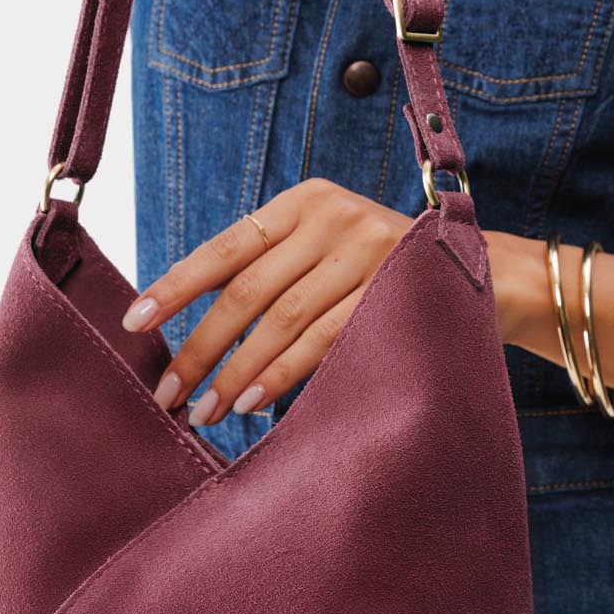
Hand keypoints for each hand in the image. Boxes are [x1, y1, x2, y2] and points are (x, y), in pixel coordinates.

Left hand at [121, 177, 412, 424]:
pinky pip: (324, 340)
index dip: (175, 287)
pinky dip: (282, 375)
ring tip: (204, 411)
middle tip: (168, 393)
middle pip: (247, 291)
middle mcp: (332, 216)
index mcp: (302, 202)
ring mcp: (367, 250)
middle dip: (200, 348)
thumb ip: (271, 272)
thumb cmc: (379, 270)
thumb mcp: (324, 249)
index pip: (223, 248)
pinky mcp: (394, 289)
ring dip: (235, 372)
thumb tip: (194, 336)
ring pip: (281, 321)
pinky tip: (251, 403)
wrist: (478, 270)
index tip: (134, 323)